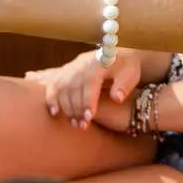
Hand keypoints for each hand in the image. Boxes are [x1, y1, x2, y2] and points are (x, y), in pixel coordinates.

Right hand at [25, 49, 143, 128]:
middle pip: (73, 87)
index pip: (90, 82)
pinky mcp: (64, 71)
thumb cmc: (126, 68)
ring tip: (73, 124)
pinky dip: (51, 99)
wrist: (117, 55)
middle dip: (76, 108)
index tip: (89, 118)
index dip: (88, 101)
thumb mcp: (132, 74)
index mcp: (99, 62)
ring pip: (61, 87)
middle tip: (82, 126)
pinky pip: (53, 85)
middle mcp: (82, 63)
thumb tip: (117, 98)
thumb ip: (125, 85)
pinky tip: (54, 113)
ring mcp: (71, 66)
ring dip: (65, 107)